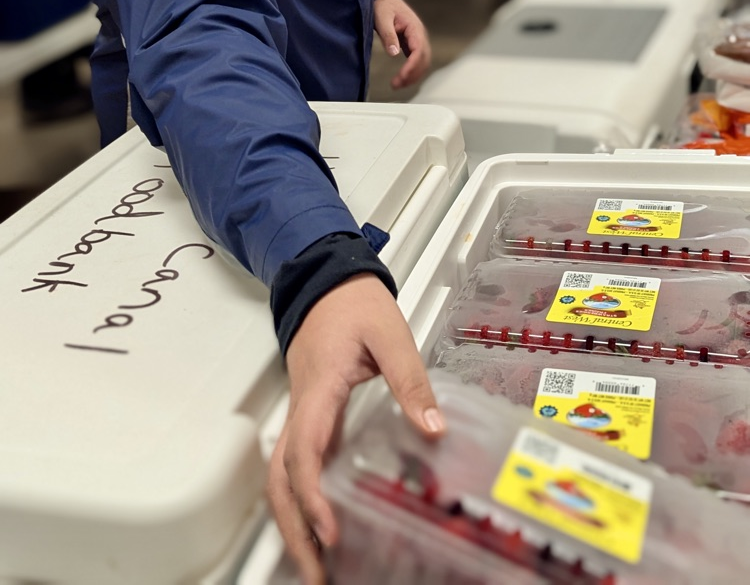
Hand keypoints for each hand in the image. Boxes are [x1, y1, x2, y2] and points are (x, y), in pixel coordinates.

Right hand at [266, 274, 444, 584]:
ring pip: (281, 474)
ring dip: (292, 519)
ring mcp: (303, 410)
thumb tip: (432, 427)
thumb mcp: (390, 334)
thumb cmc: (352, 302)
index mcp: (319, 388)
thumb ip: (410, 379)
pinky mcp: (312, 411)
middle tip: (316, 571)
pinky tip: (322, 518)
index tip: (329, 530)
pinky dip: (302, 497)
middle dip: (293, 528)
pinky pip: (297, 461)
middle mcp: (303, 406)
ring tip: (315, 560)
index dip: (312, 496)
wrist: (326, 278)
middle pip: (280, 477)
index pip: (304, 452)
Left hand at [374, 0, 431, 88]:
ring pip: (422, 62)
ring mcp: (417, 40)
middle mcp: (420, 35)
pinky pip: (416, 60)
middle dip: (412, 74)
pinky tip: (402, 78)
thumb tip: (394, 53)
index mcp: (414, 28)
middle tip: (397, 84)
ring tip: (398, 84)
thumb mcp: (382, 18)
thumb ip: (388, 35)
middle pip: (423, 59)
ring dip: (413, 75)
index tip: (403, 75)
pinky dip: (411, 71)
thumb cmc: (383, 6)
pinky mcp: (412, 44)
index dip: (412, 65)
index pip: (419, 50)